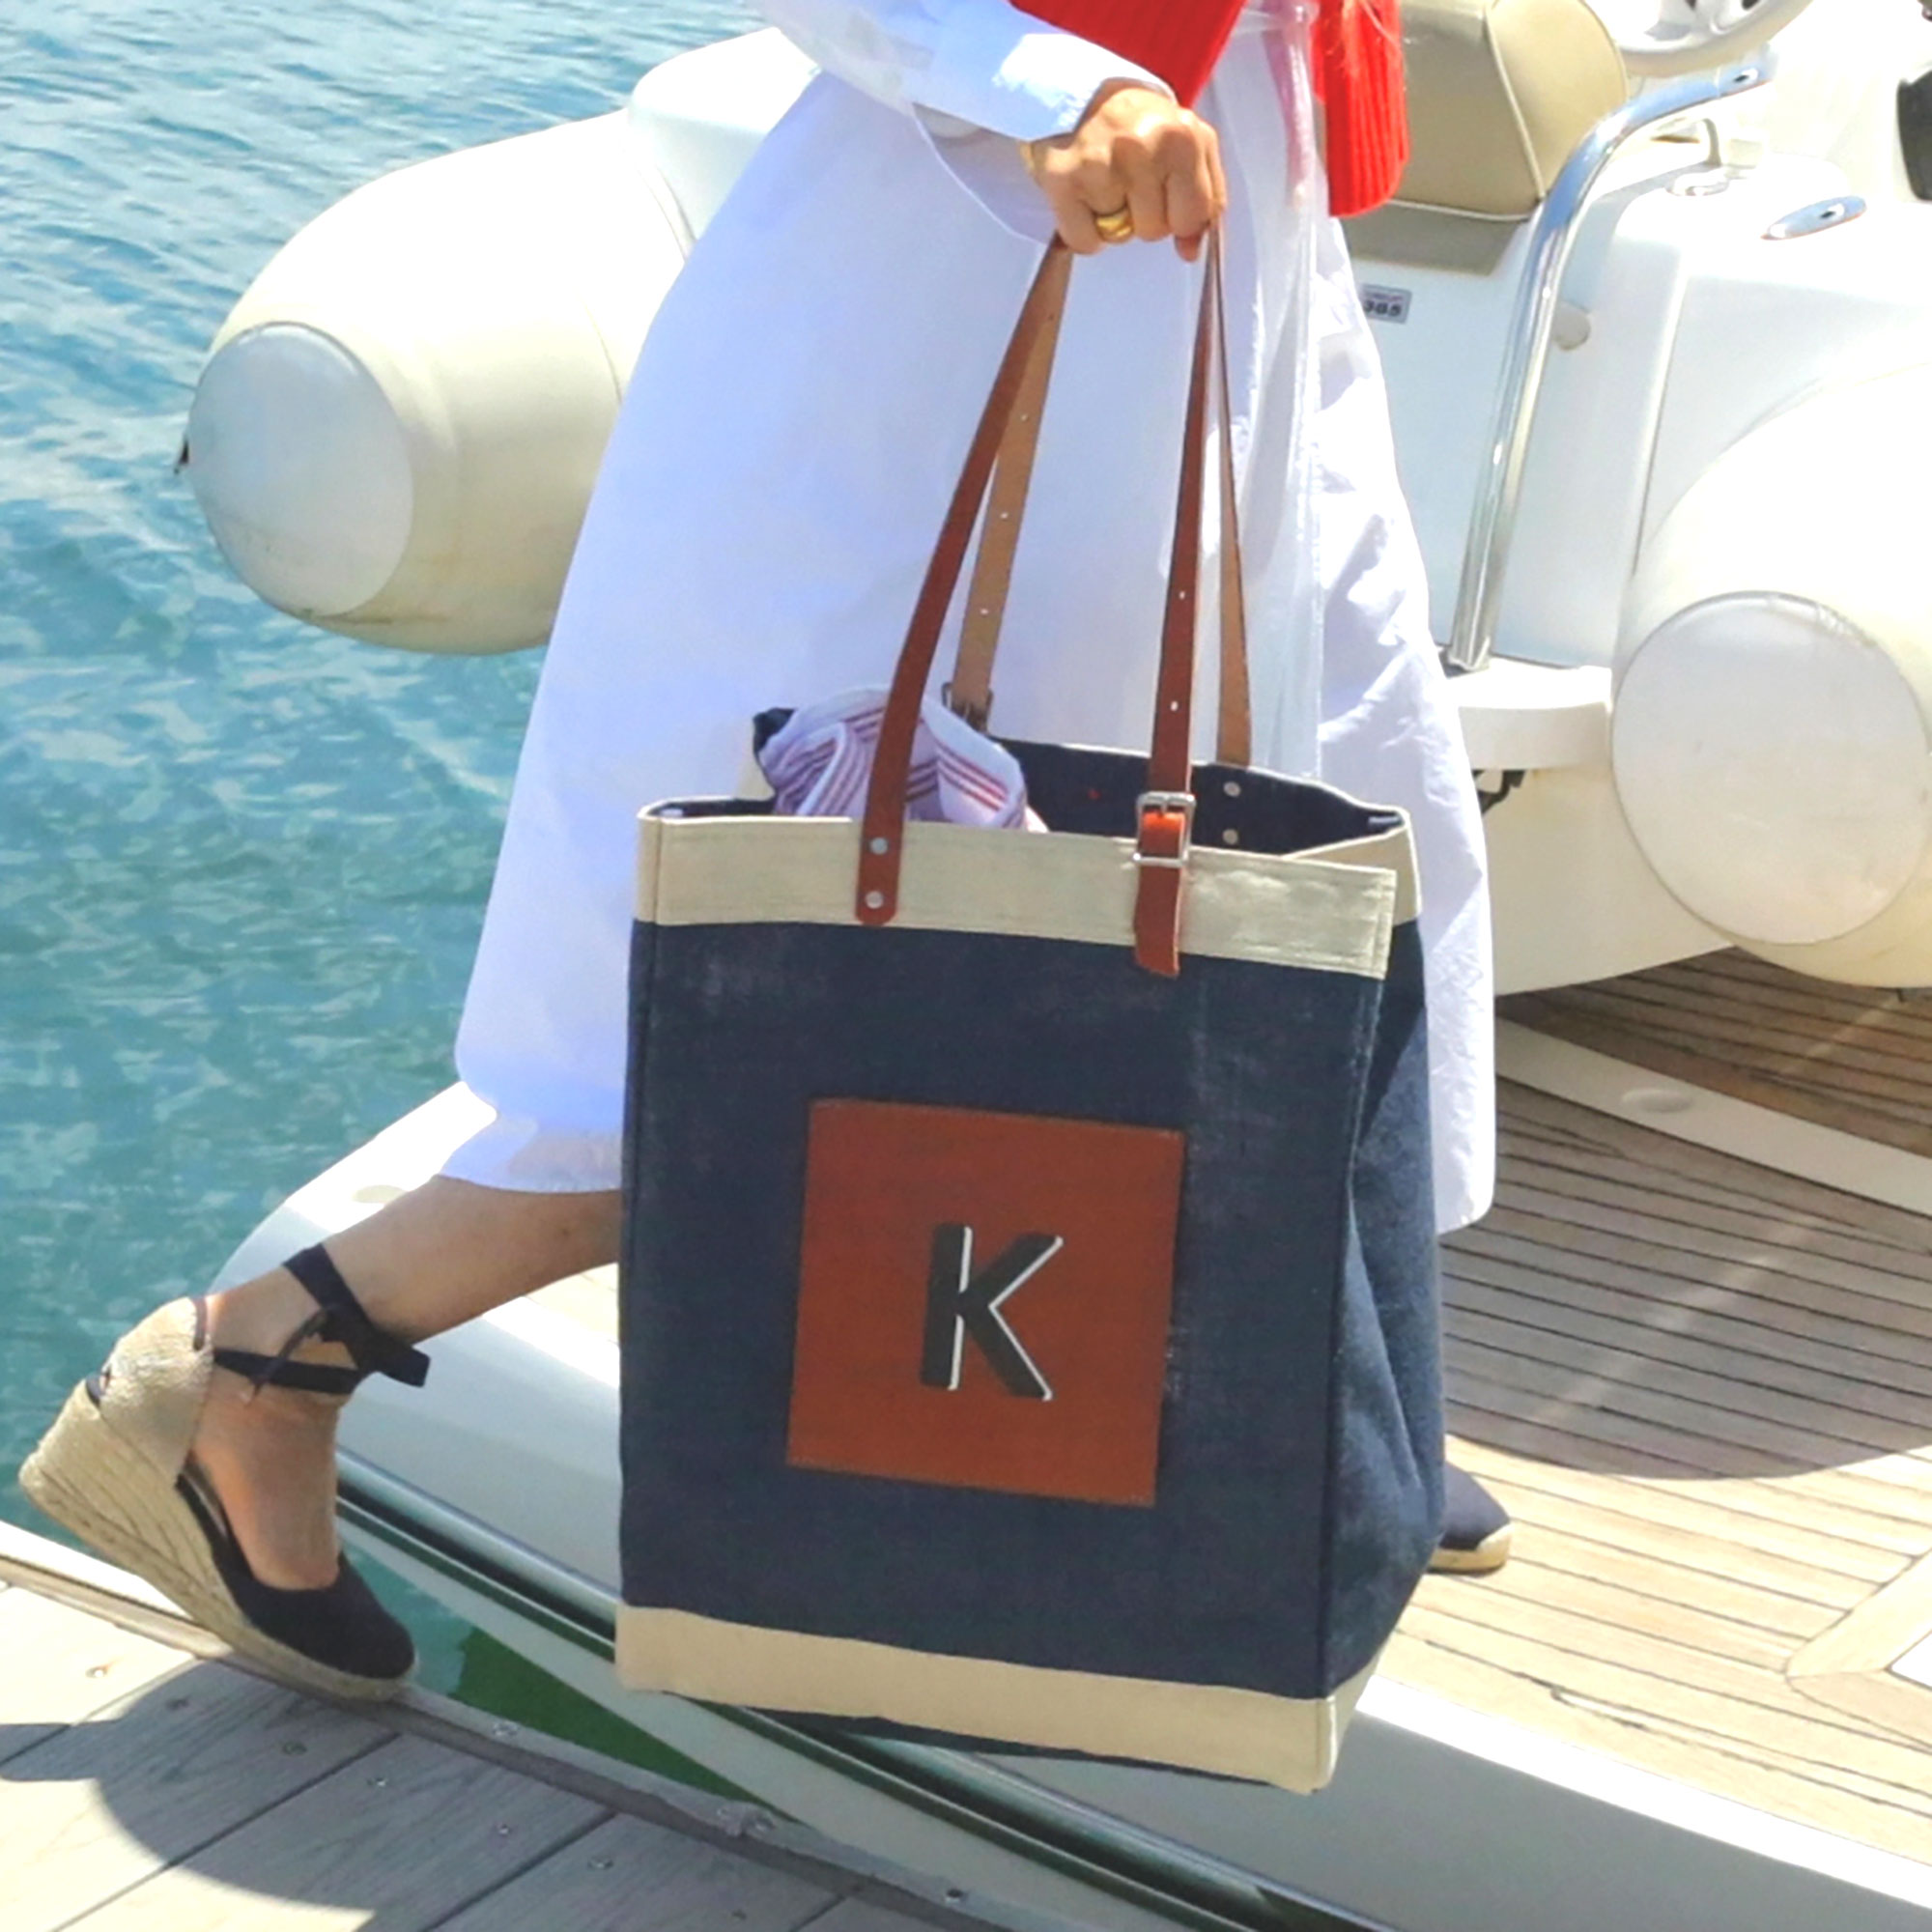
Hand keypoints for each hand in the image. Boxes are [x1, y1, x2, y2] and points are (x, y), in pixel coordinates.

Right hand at [1021, 83, 1226, 260]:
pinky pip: (1084, 241)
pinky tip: (1084, 197)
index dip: (1180, 217)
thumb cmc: (1139, 125)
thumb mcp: (1187, 146)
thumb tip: (1191, 249)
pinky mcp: (1064, 180)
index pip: (1195, 216)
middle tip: (1131, 183)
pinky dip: (1083, 230)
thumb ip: (1204, 196)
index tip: (1167, 196)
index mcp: (1182, 138)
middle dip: (1144, 217)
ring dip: (1112, 220)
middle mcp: (1143, 147)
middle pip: (1155, 231)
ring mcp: (1101, 164)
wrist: (1083, 95)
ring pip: (1118, 236)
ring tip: (1106, 183)